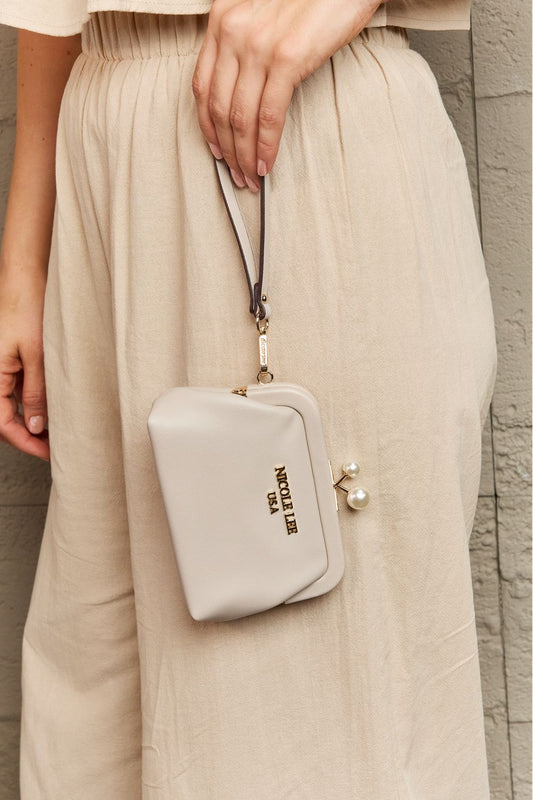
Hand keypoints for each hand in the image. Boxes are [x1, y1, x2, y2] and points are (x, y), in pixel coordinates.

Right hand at [0, 267, 49, 460]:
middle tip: (55, 447)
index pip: (2, 423)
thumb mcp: (37, 357)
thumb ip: (35, 393)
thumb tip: (36, 426)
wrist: (25, 282)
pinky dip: (34, 404)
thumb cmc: (26, 311)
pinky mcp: (11, 363)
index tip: (47, 453)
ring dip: (33, 421)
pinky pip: (18, 392)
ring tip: (59, 431)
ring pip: (13, 407)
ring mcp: (1, 370)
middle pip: (5, 419)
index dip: (25, 442)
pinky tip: (53, 408)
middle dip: (28, 436)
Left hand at [192, 0, 380, 190]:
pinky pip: (269, 115)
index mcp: (222, 18)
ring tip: (251, 177)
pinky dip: (265, 146)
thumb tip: (245, 87)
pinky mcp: (287, 57)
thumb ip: (247, 39)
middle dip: (226, 149)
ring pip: (240, 117)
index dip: (207, 126)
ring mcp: (258, 44)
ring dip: (244, 155)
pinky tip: (267, 163)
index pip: (201, 85)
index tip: (217, 149)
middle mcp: (232, 30)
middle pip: (217, 107)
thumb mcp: (265, 9)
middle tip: (235, 174)